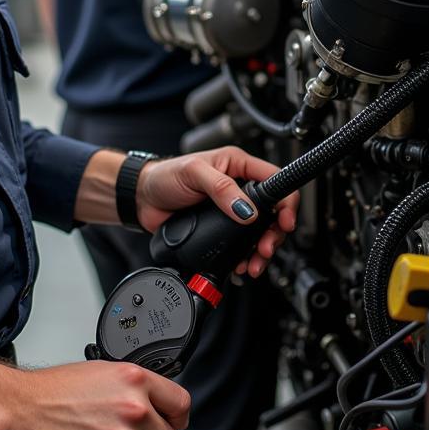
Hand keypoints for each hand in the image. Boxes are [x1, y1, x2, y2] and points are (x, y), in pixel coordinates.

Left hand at [136, 146, 297, 276]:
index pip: (274, 179)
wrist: (142, 200)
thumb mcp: (194, 173)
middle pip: (272, 212)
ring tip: (254, 263)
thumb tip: (247, 210)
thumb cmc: (165, 176)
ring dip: (261, 250)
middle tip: (266, 249)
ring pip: (260, 232)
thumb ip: (221, 188)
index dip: (285, 202)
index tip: (285, 221)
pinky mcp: (221, 229)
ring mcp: (231, 210)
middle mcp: (239, 187)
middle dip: (274, 234)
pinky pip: (241, 245)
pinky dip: (245, 257)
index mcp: (238, 165)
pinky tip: (240, 264)